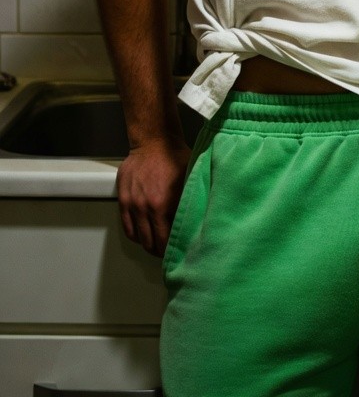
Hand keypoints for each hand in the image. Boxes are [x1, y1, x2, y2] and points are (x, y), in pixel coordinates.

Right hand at [116, 137, 190, 256]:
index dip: (172, 251)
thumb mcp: (190, 181)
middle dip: (160, 251)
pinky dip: (135, 234)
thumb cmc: (176, 158)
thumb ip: (190, 203)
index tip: (179, 254)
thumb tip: (197, 223)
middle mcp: (145, 208)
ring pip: (138, 237)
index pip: (165, 241)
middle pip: (150, 243)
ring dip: (147, 244)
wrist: (154, 142)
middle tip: (168, 253)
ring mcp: (132, 204)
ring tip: (156, 245)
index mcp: (163, 206)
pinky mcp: (123, 199)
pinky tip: (143, 235)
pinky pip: (127, 226)